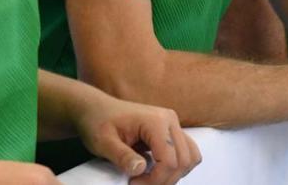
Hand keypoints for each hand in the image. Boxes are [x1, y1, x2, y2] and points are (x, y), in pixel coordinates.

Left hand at [75, 95, 200, 184]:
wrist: (96, 109)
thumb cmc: (98, 122)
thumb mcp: (103, 142)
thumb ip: (122, 156)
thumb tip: (139, 169)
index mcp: (155, 120)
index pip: (169, 160)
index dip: (154, 180)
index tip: (134, 184)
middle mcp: (169, 120)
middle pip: (183, 161)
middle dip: (164, 180)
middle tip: (140, 184)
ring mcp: (172, 125)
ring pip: (190, 157)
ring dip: (174, 174)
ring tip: (149, 179)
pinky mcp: (171, 131)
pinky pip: (186, 152)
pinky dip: (176, 166)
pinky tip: (155, 170)